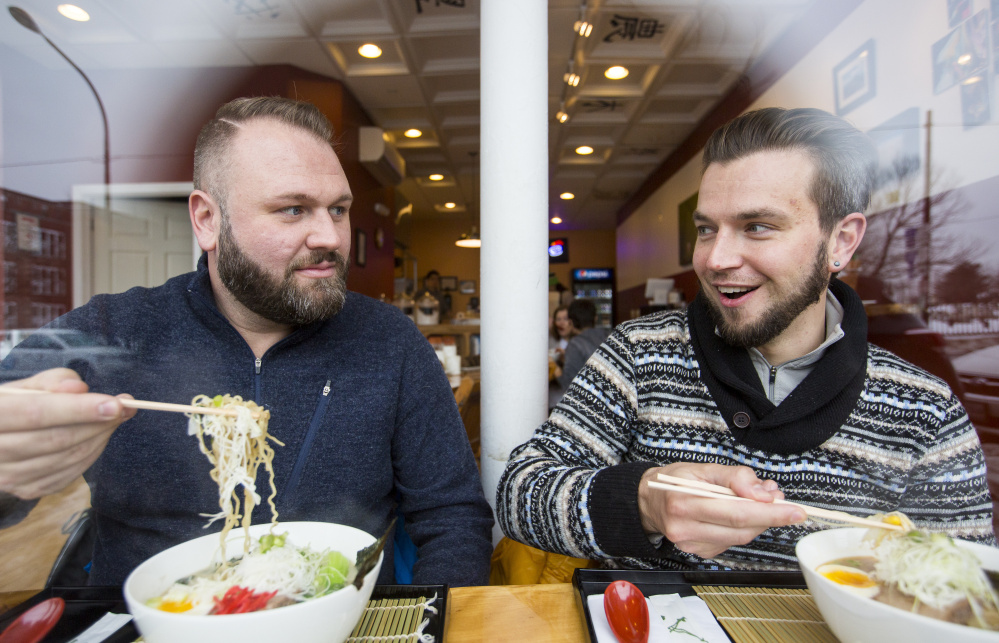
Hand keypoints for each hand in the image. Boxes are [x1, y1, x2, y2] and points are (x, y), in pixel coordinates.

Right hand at [0, 368, 135, 498]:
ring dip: (99, 438)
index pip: (37, 413)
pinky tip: (99, 437)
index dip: (78, 409)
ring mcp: (9, 476)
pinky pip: (69, 474)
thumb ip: (52, 381)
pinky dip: (91, 454)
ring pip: (67, 458)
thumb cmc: (12, 408)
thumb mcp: (23, 387)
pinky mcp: (26, 490)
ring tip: (115, 419)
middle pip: (56, 439)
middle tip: (125, 408)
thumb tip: (80, 388)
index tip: (115, 404)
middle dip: (97, 423)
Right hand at [637, 462, 805, 558]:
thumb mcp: (702, 468)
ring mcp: (692, 544)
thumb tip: (763, 492)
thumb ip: (735, 477)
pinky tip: (739, 515)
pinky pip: (731, 542)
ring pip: (740, 537)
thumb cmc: (675, 481)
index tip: (795, 510)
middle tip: (784, 503)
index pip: (737, 512)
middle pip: (742, 528)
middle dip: (770, 516)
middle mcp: (685, 528)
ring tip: (761, 502)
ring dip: (759, 522)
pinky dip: (742, 529)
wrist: (648, 502)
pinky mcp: (699, 552)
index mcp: (684, 502)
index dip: (770, 512)